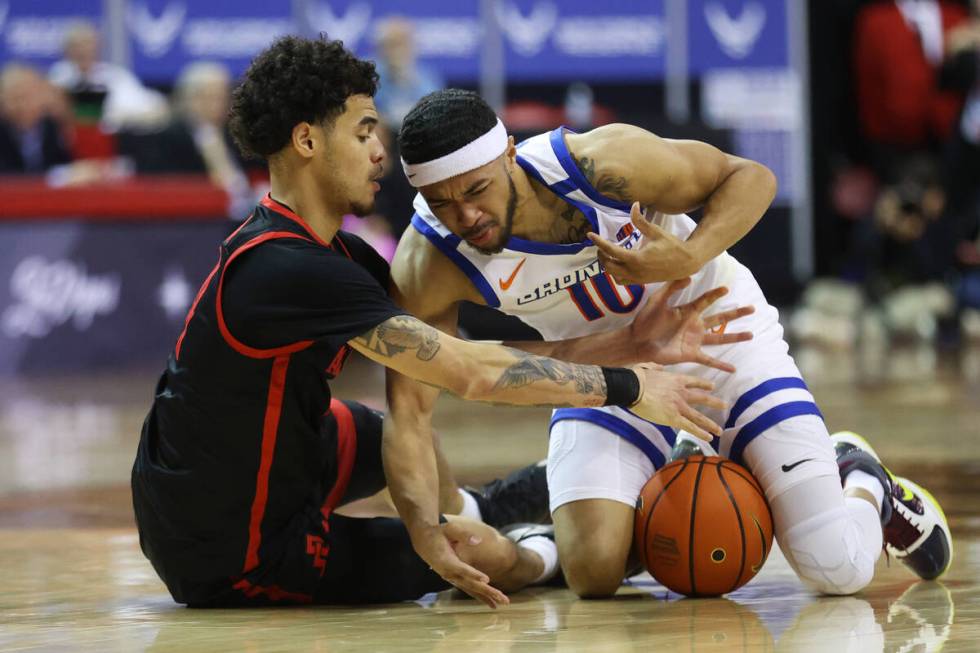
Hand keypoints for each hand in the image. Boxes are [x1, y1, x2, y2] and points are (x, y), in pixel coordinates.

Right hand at [410, 523, 509, 608]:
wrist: (423, 540)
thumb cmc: (437, 532)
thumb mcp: (448, 528)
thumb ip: (462, 534)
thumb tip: (478, 540)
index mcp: (445, 559)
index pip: (460, 568)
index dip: (473, 574)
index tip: (487, 580)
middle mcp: (448, 572)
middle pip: (468, 583)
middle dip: (486, 591)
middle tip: (501, 598)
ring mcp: (451, 577)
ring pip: (470, 589)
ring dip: (486, 596)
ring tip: (502, 603)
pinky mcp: (454, 578)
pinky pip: (468, 589)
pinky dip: (480, 596)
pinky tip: (491, 602)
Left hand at [588, 202, 701, 283]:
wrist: (686, 263)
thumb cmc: (672, 245)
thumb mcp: (656, 231)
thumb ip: (641, 221)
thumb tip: (634, 204)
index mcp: (637, 258)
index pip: (611, 251)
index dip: (598, 242)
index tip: (590, 235)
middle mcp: (635, 271)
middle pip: (608, 266)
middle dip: (601, 256)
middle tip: (600, 246)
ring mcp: (637, 278)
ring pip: (613, 275)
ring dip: (607, 266)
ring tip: (607, 255)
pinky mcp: (640, 282)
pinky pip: (621, 281)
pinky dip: (615, 274)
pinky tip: (618, 263)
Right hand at [629, 363, 724, 440]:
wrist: (632, 388)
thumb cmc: (636, 377)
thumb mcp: (648, 366)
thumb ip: (656, 367)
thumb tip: (659, 367)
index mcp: (676, 379)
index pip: (695, 382)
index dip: (705, 384)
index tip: (712, 386)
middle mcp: (682, 393)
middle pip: (702, 398)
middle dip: (715, 402)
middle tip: (724, 405)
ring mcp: (679, 406)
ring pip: (699, 417)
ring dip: (711, 424)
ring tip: (719, 429)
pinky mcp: (673, 418)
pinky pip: (690, 427)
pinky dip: (701, 433)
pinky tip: (709, 437)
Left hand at [630, 278, 754, 371]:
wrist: (637, 342)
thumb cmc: (645, 320)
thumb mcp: (657, 301)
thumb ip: (671, 288)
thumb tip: (688, 277)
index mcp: (688, 311)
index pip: (706, 300)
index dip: (716, 294)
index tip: (727, 289)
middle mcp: (695, 325)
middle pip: (720, 318)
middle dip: (736, 314)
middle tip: (752, 308)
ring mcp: (694, 340)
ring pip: (720, 338)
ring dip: (735, 337)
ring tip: (751, 334)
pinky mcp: (690, 354)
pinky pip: (709, 360)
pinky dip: (720, 365)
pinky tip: (733, 369)